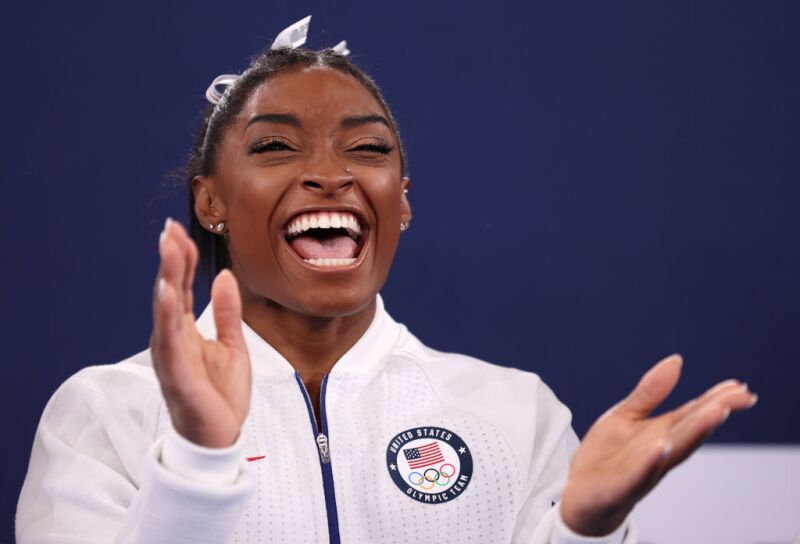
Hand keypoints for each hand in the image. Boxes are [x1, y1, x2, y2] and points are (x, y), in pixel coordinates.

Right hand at [150, 218, 251, 447]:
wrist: (222, 437)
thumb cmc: (221, 394)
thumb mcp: (233, 345)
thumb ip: (228, 312)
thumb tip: (226, 276)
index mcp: (185, 331)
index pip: (182, 287)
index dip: (182, 259)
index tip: (180, 230)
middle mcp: (173, 339)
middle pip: (170, 292)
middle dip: (170, 260)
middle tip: (169, 228)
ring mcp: (171, 356)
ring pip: (165, 311)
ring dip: (166, 278)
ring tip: (168, 249)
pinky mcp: (177, 374)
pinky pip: (169, 341)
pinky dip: (167, 315)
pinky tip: (168, 292)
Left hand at [560, 354, 756, 535]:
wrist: (579, 495)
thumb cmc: (607, 456)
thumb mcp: (626, 415)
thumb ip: (651, 391)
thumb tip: (677, 359)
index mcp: (661, 434)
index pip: (692, 414)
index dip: (716, 400)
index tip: (741, 388)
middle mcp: (658, 453)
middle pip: (689, 431)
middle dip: (712, 414)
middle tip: (740, 397)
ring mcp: (642, 470)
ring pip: (672, 452)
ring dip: (694, 433)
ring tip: (716, 412)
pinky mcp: (620, 486)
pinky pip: (638, 474)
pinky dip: (651, 461)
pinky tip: (662, 446)